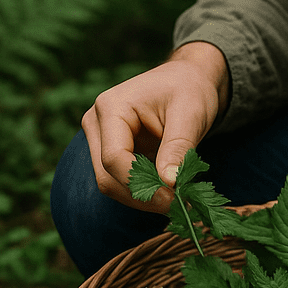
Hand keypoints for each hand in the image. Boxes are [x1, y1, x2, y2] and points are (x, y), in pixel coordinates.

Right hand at [81, 42, 229, 212]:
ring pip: (111, 185)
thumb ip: (178, 148)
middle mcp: (96, 124)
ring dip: (143, 198)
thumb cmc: (190, 90)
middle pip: (107, 177)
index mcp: (110, 108)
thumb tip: (170, 183)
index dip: (142, 185)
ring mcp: (100, 140)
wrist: (187, 81)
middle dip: (142, 197)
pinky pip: (121, 183)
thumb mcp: (191, 115)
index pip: (114, 158)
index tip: (174, 199)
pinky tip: (167, 193)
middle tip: (178, 205)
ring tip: (177, 199)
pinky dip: (144, 193)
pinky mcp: (111, 153)